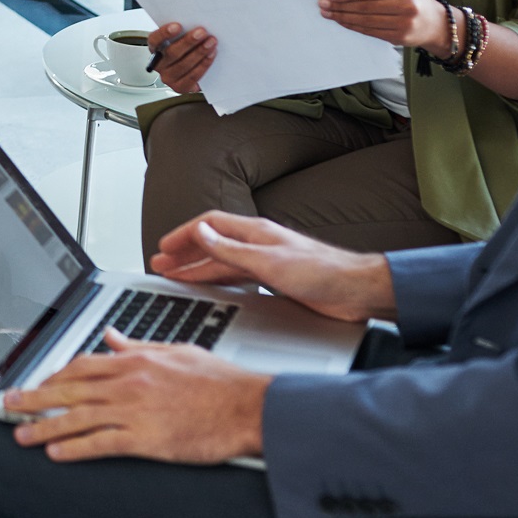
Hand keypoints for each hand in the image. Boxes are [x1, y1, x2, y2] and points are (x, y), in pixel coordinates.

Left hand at [3, 332, 270, 463]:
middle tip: (9, 405)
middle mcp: (128, 382)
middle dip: (35, 397)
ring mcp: (135, 410)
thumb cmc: (219, 381)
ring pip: (77, 416)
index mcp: (135, 360)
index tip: (38, 383)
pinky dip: (75, 448)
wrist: (249, 406)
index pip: (82, 365)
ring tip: (21, 433)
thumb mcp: (175, 350)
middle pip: (69, 388)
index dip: (54, 375)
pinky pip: (101, 442)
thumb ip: (138, 345)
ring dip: (44, 425)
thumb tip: (113, 336)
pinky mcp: (146, 438)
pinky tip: (57, 453)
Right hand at [147, 22, 215, 94]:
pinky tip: (211, 54)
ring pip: (184, 65)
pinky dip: (204, 64)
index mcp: (155, 49)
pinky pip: (193, 76)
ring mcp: (168, 77)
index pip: (154, 40)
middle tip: (202, 32)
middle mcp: (159, 64)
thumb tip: (195, 22)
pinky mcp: (180, 87)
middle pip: (172, 53)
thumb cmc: (185, 51)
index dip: (164, 33)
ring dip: (200, 52)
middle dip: (189, 42)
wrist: (190, 72)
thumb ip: (182, 32)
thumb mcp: (179, 39)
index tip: (178, 26)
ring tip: (211, 42)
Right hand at [148, 212, 393, 321]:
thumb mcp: (268, 261)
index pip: (209, 226)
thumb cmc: (322, 272)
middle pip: (213, 245)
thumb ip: (230, 249)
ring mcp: (267, 262)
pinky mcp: (276, 280)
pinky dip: (219, 281)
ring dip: (199, 269)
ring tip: (177, 277)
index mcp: (255, 232)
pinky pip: (238, 277)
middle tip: (161, 264)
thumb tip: (200, 232)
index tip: (164, 247)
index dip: (184, 235)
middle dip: (185, 254)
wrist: (356, 291)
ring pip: (223, 263)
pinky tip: (213, 287)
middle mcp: (258, 244)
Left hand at [319, 0, 454, 52]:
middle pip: (365, 7)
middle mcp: (406, 7)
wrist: (437, 24)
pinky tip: (343, 22)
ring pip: (366, 21)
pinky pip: (370, 32)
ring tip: (328, 13)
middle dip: (341, 6)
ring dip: (343, 17)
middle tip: (323, 4)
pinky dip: (354, 27)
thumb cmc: (415, 2)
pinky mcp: (399, 38)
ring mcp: (403, 25)